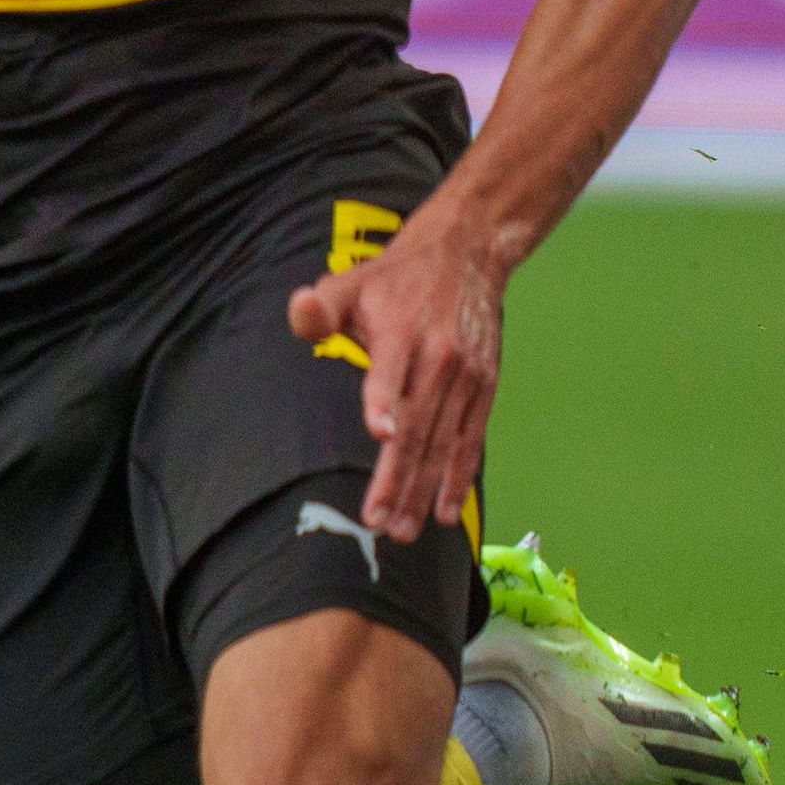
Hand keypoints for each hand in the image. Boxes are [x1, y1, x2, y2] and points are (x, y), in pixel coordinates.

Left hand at [285, 216, 505, 541]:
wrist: (468, 255)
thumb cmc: (394, 279)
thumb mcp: (349, 282)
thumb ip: (319, 306)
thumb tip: (299, 310)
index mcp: (403, 332)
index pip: (391, 371)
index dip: (385, 400)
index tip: (382, 432)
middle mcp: (439, 357)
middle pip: (418, 425)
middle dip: (398, 478)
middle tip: (378, 522)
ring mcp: (466, 376)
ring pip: (443, 442)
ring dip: (423, 490)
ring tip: (403, 529)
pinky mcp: (484, 387)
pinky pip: (471, 440)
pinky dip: (458, 478)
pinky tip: (445, 513)